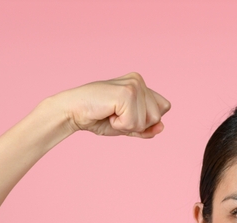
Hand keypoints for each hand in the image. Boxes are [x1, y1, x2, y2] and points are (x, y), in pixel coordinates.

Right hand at [52, 72, 170, 137]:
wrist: (73, 113)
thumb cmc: (98, 117)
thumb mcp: (127, 126)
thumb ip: (146, 128)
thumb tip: (162, 127)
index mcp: (140, 84)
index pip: (164, 108)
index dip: (148, 120)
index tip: (125, 115)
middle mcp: (138, 80)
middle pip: (157, 117)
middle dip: (137, 124)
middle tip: (115, 115)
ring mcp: (133, 85)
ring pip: (147, 121)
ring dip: (127, 125)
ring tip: (111, 113)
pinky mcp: (126, 93)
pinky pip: (134, 123)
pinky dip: (120, 125)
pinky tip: (107, 113)